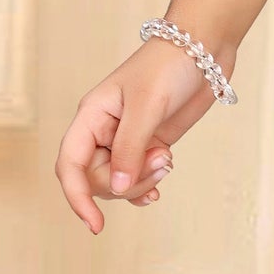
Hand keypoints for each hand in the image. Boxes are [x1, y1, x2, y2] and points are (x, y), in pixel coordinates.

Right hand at [54, 34, 227, 233]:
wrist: (203, 48)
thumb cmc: (168, 66)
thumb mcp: (147, 106)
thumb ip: (130, 148)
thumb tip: (118, 189)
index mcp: (91, 116)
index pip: (70, 165)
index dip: (77, 197)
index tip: (96, 225)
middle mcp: (103, 130)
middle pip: (97, 179)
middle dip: (127, 182)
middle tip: (159, 161)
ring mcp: (127, 139)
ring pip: (120, 181)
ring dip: (142, 182)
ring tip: (166, 160)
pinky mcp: (150, 143)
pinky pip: (137, 177)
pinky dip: (147, 186)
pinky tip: (160, 186)